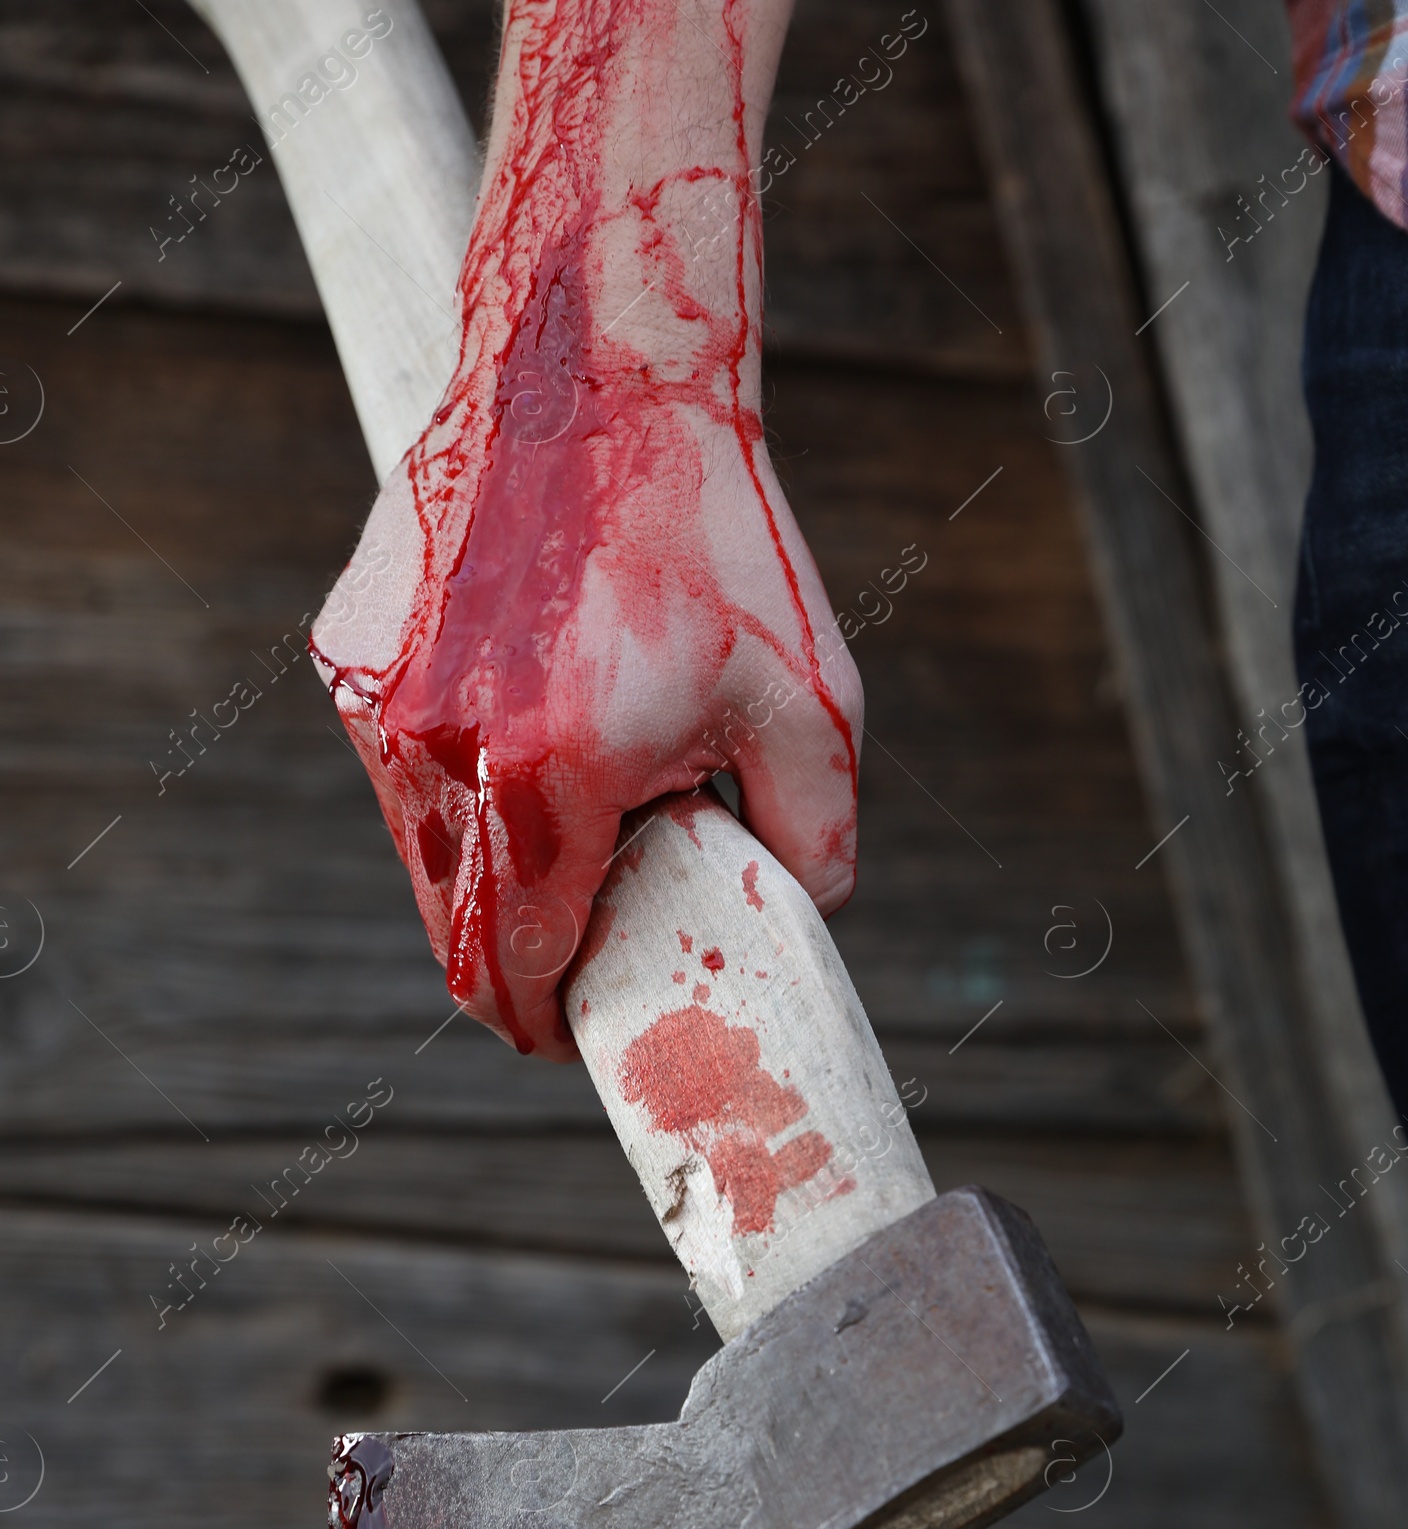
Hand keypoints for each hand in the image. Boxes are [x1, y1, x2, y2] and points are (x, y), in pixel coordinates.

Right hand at [310, 0, 859, 1059]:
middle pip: (454, 934)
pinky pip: (397, 765)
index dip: (546, 1025)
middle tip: (565, 975)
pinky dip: (453, 784)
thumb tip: (800, 928)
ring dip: (484, 878)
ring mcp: (377, 704)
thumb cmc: (720, 538)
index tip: (573, 1035)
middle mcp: (437, 755)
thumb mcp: (813, 705)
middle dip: (509, 975)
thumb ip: (816, 845)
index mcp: (544, 785)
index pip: (519, 970)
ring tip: (565, 827)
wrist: (599, 370)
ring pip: (420, 854)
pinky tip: (522, 724)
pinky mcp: (347, 654)